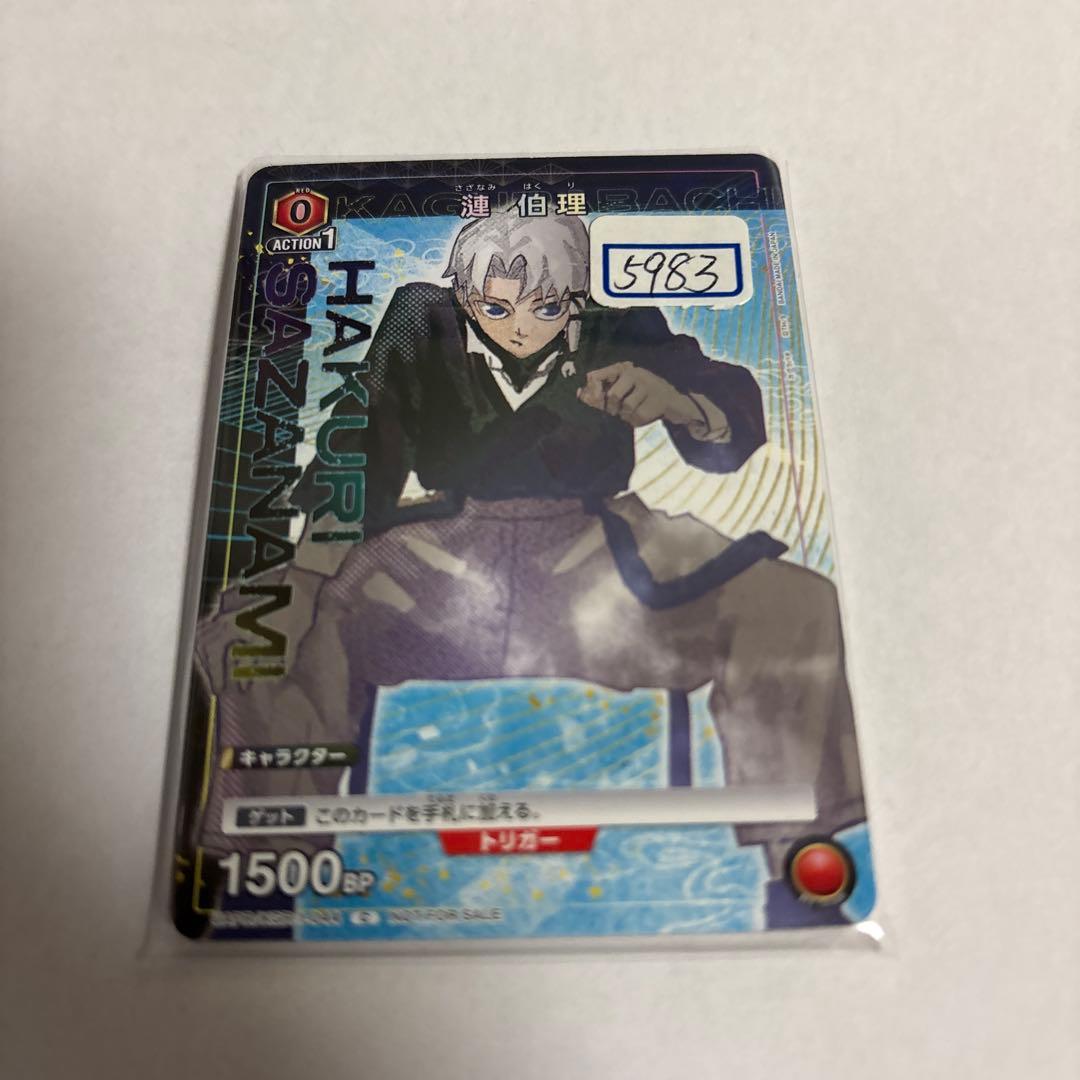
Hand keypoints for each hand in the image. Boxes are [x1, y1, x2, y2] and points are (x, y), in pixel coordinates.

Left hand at [577, 362, 700, 427]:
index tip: (597, 403)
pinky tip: (646, 415)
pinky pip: (638, 416)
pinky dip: (638, 421)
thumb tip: (579, 394)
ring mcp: (648, 385)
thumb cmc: (644, 398)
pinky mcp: (659, 399)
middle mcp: (635, 373)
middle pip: (612, 396)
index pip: (594, 377)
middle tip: (620, 412)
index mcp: (622, 369)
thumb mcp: (622, 392)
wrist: (676, 402)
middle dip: (613, 410)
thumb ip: (601, 394)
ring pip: (626, 408)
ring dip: (627, 417)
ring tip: (635, 413)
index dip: (591, 394)